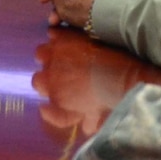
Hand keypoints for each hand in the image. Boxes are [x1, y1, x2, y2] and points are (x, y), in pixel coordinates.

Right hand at [31, 34, 154, 137]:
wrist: (122, 76)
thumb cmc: (108, 99)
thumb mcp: (91, 116)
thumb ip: (76, 118)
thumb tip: (78, 126)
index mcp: (56, 95)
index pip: (41, 95)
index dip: (52, 92)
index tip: (61, 92)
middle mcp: (50, 74)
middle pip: (38, 77)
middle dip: (48, 77)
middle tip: (63, 75)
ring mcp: (56, 54)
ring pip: (41, 53)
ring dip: (49, 56)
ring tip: (63, 56)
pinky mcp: (65, 37)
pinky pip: (53, 33)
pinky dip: (57, 36)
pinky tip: (68, 40)